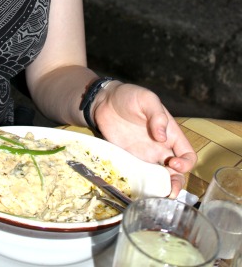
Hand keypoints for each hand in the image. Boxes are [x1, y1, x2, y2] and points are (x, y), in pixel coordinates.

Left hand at [94, 82, 196, 197]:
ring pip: (160, 179)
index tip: (174, 163)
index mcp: (170, 134)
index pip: (187, 154)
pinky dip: (143, 186)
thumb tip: (163, 136)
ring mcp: (145, 156)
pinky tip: (140, 192)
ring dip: (162, 189)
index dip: (186, 163)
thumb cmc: (129, 96)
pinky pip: (140, 177)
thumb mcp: (146, 99)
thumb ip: (157, 115)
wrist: (104, 101)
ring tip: (158, 196)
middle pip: (177, 173)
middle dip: (176, 184)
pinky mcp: (130, 161)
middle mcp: (160, 148)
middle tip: (169, 190)